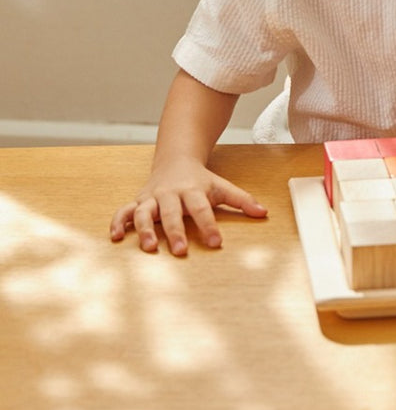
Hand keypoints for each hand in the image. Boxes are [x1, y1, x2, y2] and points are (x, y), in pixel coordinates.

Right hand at [110, 159, 267, 255]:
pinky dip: (118, 222)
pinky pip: (124, 211)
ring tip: (149, 247)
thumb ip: (242, 201)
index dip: (209, 225)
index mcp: (192, 191)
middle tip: (181, 250)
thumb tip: (264, 212)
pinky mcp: (138, 201)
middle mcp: (170, 194)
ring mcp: (152, 198)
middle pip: (171, 213)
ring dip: (145, 229)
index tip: (216, 243)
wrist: (175, 160)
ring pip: (144, 212)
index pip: (202, 209)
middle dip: (176, 231)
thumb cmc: (200, 180)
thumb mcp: (222, 187)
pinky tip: (117, 237)